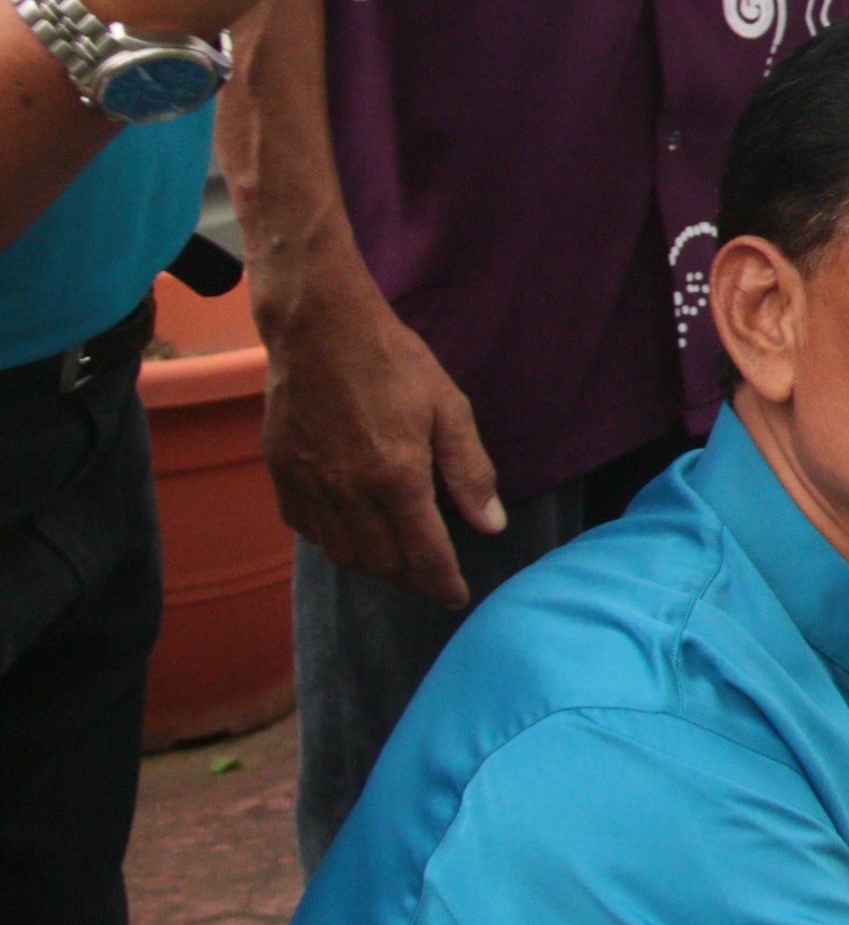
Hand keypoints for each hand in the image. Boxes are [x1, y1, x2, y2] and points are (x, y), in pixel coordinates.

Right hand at [256, 249, 503, 610]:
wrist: (320, 328)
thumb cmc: (393, 361)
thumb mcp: (450, 408)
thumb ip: (470, 471)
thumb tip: (491, 526)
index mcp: (396, 477)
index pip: (424, 553)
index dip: (443, 583)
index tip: (456, 597)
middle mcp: (348, 491)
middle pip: (381, 562)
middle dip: (410, 579)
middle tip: (431, 578)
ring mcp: (309, 483)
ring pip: (341, 552)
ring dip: (373, 566)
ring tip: (397, 563)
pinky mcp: (281, 472)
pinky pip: (306, 528)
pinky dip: (332, 542)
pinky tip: (352, 533)